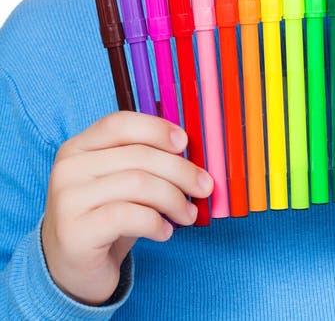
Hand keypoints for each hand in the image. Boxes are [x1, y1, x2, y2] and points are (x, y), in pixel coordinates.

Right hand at [41, 112, 212, 305]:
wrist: (70, 271)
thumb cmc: (105, 219)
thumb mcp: (121, 182)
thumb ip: (144, 159)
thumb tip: (189, 145)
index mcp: (79, 146)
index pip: (120, 124)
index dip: (156, 129)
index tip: (185, 143)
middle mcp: (68, 168)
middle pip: (137, 155)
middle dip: (180, 170)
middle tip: (205, 186)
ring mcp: (68, 199)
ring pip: (138, 184)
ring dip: (174, 199)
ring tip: (187, 214)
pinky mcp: (76, 232)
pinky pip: (129, 216)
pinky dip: (156, 223)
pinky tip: (164, 232)